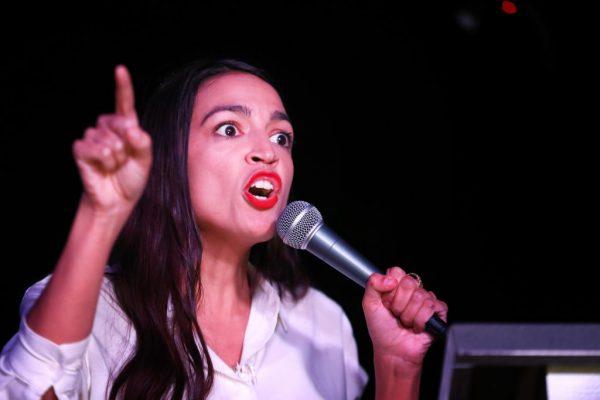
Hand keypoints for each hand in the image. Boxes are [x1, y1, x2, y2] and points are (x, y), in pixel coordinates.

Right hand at [72, 65, 151, 216]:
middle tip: (125, 161)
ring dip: (116, 158)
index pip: (124, 103)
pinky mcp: (81, 149)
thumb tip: (130, 128)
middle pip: (119, 123)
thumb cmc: (131, 178)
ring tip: (114, 167)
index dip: (122, 86)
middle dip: (126, 145)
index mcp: (126, 126)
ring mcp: (92, 137)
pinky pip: (93, 148)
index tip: (120, 69)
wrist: (117, 199)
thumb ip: (142, 142)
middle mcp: (108, 128)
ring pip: (108, 140)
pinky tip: (103, 168)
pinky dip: (103, 161)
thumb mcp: (145, 160)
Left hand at [362, 266, 447, 366]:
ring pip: (420, 297)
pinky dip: (421, 320)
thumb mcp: (369, 305)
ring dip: (409, 315)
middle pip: (410, 282)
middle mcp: (412, 292)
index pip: (397, 272)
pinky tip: (417, 326)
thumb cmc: (382, 330)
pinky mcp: (438, 312)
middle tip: (396, 313)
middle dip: (399, 303)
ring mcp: (425, 301)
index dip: (390, 289)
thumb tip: (388, 278)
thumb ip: (372, 284)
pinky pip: (433, 307)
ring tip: (405, 322)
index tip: (386, 302)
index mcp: (396, 286)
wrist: (393, 351)